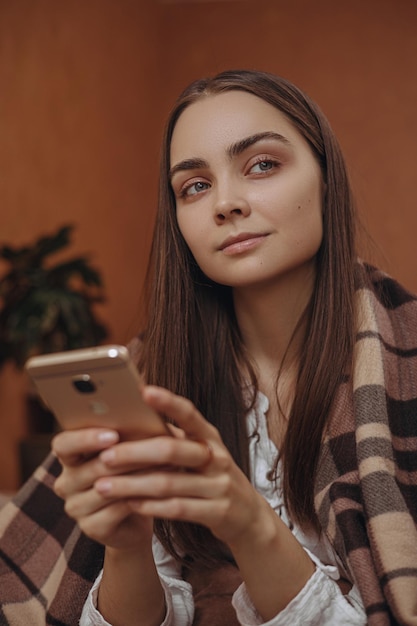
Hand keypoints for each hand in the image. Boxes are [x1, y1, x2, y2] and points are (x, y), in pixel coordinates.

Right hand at [52, 428, 155, 549]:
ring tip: (166, 464)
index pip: (63, 444)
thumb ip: (133, 430)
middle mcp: (67, 482)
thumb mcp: (133, 446)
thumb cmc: (137, 469)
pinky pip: (115, 510)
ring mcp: (76, 507)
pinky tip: (159, 490)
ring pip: (105, 489)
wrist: (142, 511)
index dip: (85, 438)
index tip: (113, 435)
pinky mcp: (91, 528)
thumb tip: (149, 408)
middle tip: (154, 447)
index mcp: (70, 456)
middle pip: (88, 468)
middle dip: (125, 457)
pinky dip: (139, 498)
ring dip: (138, 476)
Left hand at [93, 385, 270, 548]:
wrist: (247, 515)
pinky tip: (131, 505)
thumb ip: (173, 439)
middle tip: (105, 456)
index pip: (190, 414)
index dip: (168, 402)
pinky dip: (152, 507)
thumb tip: (131, 420)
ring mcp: (219, 485)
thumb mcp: (199, 453)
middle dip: (135, 452)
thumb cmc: (212, 477)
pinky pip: (179, 508)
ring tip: (104, 486)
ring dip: (133, 485)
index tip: (143, 391)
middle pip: (172, 450)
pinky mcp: (218, 512)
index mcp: (210, 437)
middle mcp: (217, 457)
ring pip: (170, 483)